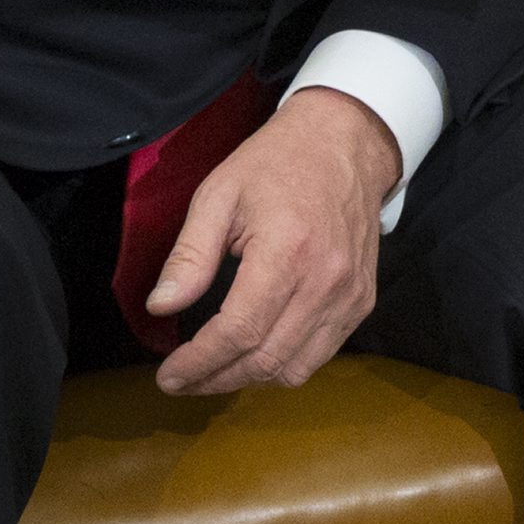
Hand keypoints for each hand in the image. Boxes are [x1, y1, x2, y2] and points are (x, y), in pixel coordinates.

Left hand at [149, 85, 394, 396]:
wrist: (345, 143)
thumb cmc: (277, 163)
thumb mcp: (219, 195)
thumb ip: (191, 255)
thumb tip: (161, 306)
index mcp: (286, 251)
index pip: (238, 332)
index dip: (199, 363)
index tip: (168, 375)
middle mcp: (325, 280)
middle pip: (266, 360)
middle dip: (216, 380)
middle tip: (183, 380)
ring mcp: (350, 294)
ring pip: (296, 368)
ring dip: (249, 379)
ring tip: (216, 370)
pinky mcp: (362, 300)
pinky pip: (322, 354)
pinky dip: (285, 364)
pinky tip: (256, 351)